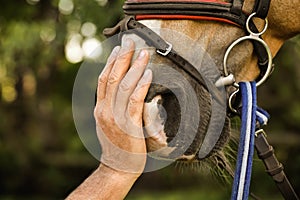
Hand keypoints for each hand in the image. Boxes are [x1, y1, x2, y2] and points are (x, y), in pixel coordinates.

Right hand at [94, 39, 151, 174]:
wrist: (118, 167)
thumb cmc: (118, 145)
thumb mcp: (108, 123)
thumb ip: (111, 106)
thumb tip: (121, 90)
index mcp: (100, 108)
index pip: (103, 79)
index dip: (111, 61)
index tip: (119, 48)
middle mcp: (105, 110)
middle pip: (112, 77)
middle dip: (122, 57)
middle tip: (131, 41)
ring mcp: (115, 118)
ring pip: (124, 86)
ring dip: (134, 67)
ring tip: (144, 53)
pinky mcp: (129, 126)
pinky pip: (134, 101)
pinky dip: (141, 85)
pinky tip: (147, 74)